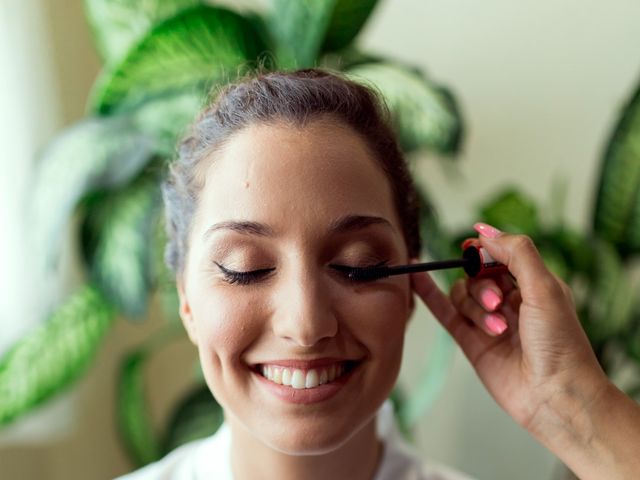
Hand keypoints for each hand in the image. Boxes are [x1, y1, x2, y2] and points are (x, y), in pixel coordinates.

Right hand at [411, 223, 639, 478]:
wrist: (554, 397)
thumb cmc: (561, 345)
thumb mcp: (545, 288)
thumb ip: (517, 254)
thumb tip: (484, 230)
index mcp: (532, 284)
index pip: (499, 255)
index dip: (485, 251)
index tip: (472, 248)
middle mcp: (509, 301)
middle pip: (476, 275)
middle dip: (483, 287)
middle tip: (499, 304)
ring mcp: (487, 321)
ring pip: (462, 295)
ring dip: (475, 308)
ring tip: (497, 329)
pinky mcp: (471, 341)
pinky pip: (444, 312)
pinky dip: (429, 294)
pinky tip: (416, 276)